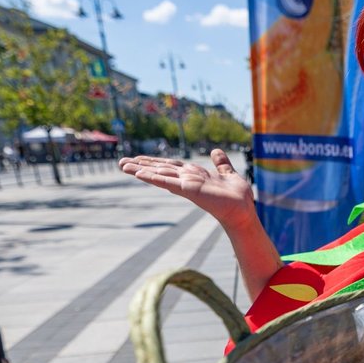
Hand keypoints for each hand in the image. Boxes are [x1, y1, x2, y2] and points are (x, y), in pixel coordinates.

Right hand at [119, 149, 256, 230]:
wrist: (243, 210)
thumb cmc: (236, 196)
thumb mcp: (228, 173)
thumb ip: (221, 163)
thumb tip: (216, 151)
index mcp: (194, 175)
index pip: (170, 165)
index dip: (155, 161)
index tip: (138, 159)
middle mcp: (187, 179)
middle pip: (160, 169)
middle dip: (141, 166)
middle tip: (121, 163)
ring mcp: (186, 185)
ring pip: (159, 174)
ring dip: (141, 170)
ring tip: (123, 166)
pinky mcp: (188, 190)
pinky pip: (167, 182)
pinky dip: (153, 178)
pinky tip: (139, 174)